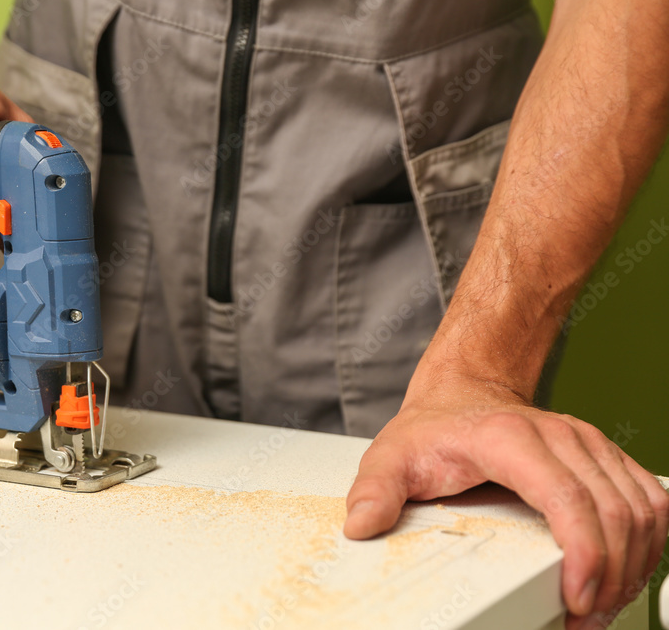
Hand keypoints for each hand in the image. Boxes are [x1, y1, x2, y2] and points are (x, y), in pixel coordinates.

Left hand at [344, 363, 668, 627]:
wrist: (462, 394)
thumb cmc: (433, 428)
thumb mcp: (392, 455)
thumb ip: (375, 490)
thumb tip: (361, 525)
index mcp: (510, 437)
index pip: (567, 497)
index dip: (584, 553)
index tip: (577, 598)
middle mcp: (561, 437)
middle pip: (614, 513)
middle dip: (608, 577)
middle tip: (583, 619)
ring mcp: (589, 445)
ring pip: (643, 509)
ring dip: (633, 566)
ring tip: (599, 605)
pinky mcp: (606, 458)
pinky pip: (652, 501)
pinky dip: (647, 544)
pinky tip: (624, 573)